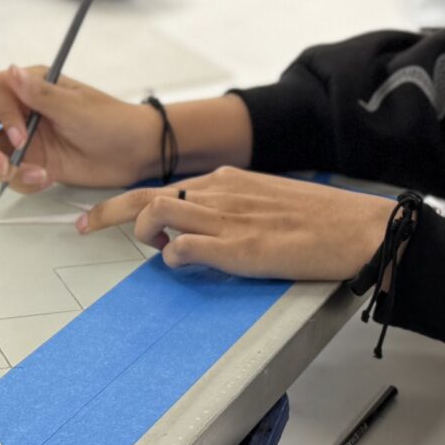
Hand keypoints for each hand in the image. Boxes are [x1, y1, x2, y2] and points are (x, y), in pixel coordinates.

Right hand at [0, 65, 161, 192]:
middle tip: (1, 168)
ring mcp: (22, 137)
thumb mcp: (76, 108)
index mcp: (30, 84)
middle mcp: (20, 108)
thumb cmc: (112, 122)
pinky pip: (8, 174)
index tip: (23, 136)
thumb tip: (10, 71)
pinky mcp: (30, 161)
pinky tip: (46, 180)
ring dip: (5, 170)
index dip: (1, 114)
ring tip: (38, 178)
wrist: (135, 153)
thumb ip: (40, 94)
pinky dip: (21, 182)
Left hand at [81, 168, 393, 278]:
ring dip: (144, 234)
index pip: (163, 185)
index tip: (101, 214)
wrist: (358, 230)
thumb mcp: (266, 202)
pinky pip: (182, 249)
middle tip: (86, 226)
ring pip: (157, 213)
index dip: (127, 201)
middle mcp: (220, 191)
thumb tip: (197, 230)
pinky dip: (173, 258)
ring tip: (155, 250)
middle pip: (146, 195)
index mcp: (227, 180)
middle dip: (110, 212)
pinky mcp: (236, 246)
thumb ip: (230, 210)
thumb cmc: (320, 222)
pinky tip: (184, 264)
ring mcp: (226, 217)